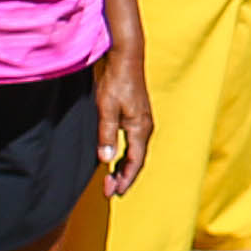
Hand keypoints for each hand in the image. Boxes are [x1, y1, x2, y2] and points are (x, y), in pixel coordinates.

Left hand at [94, 53, 151, 195]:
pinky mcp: (138, 116)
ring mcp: (143, 122)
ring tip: (111, 178)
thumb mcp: (106, 109)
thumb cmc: (116, 82)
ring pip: (135, 152)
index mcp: (140, 128)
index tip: (113, 192)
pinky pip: (134, 143)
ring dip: (124, 167)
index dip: (124, 180)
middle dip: (124, 177)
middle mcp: (145, 128)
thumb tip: (105, 160)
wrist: (126, 58)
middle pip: (137, 160)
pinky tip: (115, 157)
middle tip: (109, 190)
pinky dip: (125, 155)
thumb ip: (106, 135)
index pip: (134, 162)